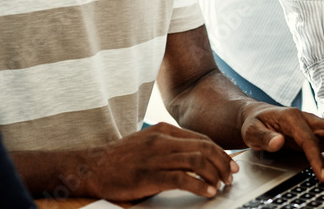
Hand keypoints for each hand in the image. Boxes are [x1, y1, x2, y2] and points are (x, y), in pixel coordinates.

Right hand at [81, 122, 238, 200]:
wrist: (93, 166)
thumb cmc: (121, 158)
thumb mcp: (147, 143)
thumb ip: (169, 146)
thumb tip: (196, 157)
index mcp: (163, 131)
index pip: (201, 138)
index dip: (220, 152)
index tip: (230, 163)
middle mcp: (162, 141)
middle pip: (204, 147)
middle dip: (223, 162)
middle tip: (230, 176)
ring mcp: (156, 157)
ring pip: (197, 160)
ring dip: (214, 174)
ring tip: (220, 185)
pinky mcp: (150, 175)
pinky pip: (182, 178)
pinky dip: (199, 185)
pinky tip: (206, 191)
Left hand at [239, 104, 323, 181]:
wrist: (257, 115)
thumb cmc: (254, 124)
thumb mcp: (251, 131)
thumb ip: (263, 137)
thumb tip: (278, 142)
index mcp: (292, 117)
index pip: (310, 139)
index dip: (317, 159)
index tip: (322, 176)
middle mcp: (308, 118)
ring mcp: (315, 124)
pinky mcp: (318, 132)